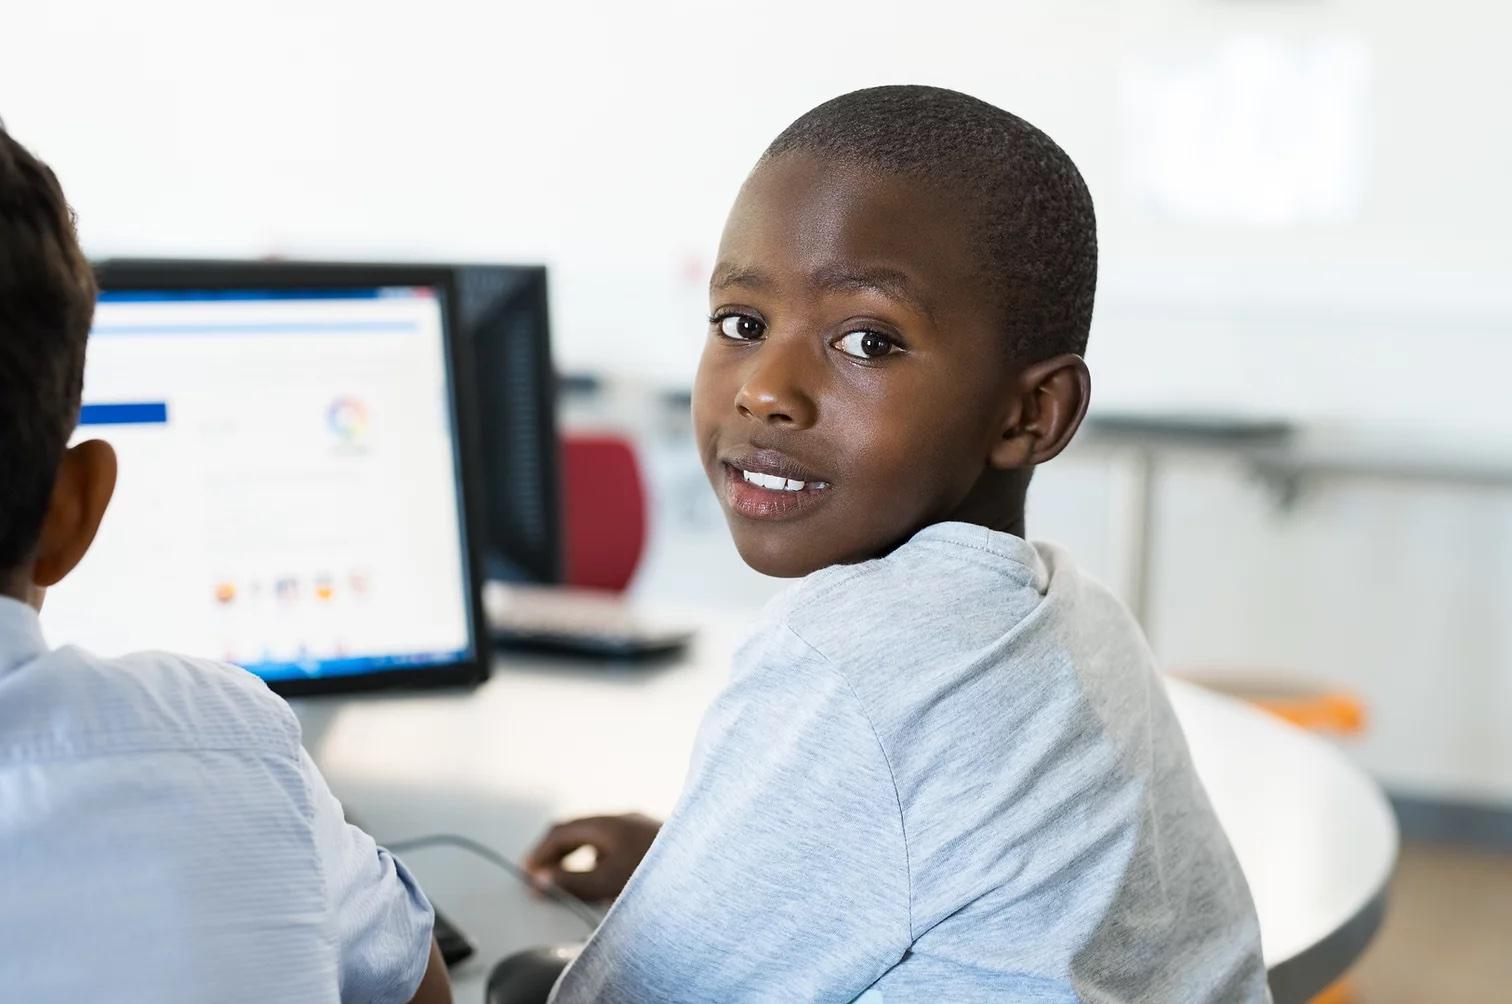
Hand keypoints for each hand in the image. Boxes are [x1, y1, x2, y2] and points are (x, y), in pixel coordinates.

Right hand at [523, 813, 661, 902]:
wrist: (710, 862)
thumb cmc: (661, 869)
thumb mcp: (608, 881)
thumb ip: (572, 881)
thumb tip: (543, 879)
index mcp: (608, 822)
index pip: (561, 831)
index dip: (539, 852)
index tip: (526, 872)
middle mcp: (623, 819)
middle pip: (577, 832)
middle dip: (554, 853)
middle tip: (539, 877)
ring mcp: (639, 827)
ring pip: (597, 838)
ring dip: (576, 857)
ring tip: (564, 880)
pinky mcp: (653, 840)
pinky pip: (613, 845)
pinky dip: (596, 859)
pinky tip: (600, 877)